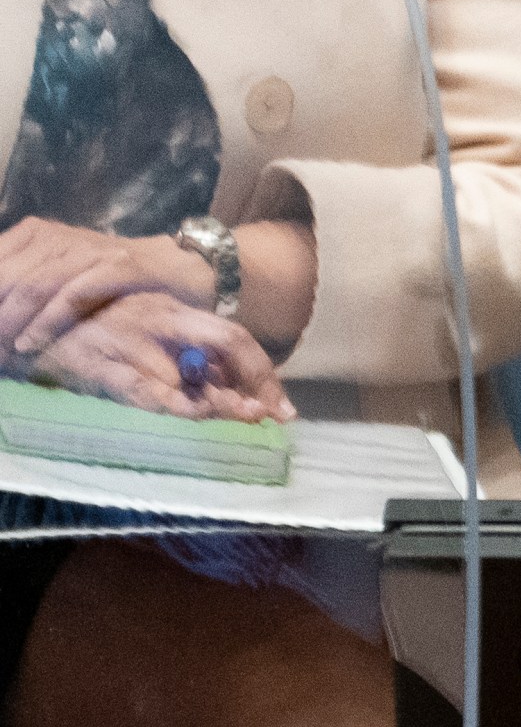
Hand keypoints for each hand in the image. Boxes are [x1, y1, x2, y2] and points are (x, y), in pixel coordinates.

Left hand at [0, 216, 210, 355]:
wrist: (182, 267)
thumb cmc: (116, 277)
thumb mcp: (63, 272)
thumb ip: (27, 281)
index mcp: (37, 233)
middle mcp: (58, 236)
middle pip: (5, 276)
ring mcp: (89, 250)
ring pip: (32, 286)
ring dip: (9, 322)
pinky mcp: (118, 267)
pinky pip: (71, 296)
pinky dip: (46, 322)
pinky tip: (30, 343)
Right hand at [21, 293, 294, 421]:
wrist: (31, 319)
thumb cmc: (96, 330)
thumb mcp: (147, 334)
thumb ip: (187, 358)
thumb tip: (233, 393)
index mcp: (176, 311)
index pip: (236, 337)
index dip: (265, 373)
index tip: (283, 409)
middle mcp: (161, 318)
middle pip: (227, 340)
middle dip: (254, 380)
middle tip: (268, 413)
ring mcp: (132, 339)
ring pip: (189, 370)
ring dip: (220, 399)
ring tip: (241, 416)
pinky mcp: (101, 364)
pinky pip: (143, 389)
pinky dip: (172, 405)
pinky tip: (192, 416)